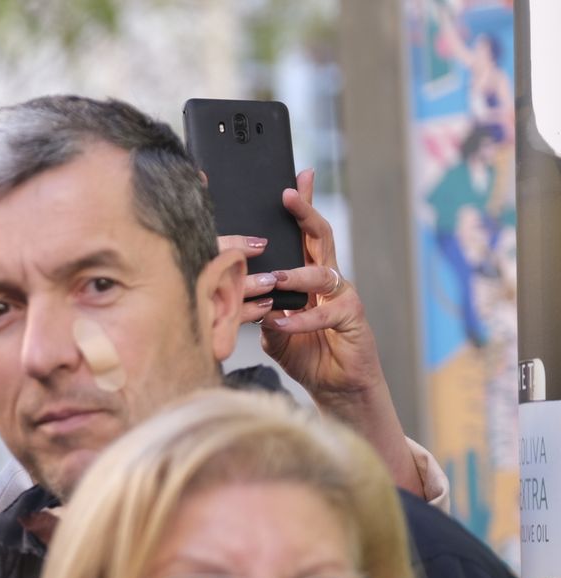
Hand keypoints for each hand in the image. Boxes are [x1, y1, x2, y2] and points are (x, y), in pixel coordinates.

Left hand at [219, 169, 424, 496]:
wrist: (336, 388)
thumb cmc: (305, 354)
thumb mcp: (273, 330)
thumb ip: (260, 310)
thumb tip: (236, 296)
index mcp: (309, 277)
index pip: (304, 234)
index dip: (302, 206)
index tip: (292, 178)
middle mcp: (329, 280)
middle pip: (320, 236)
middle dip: (305, 212)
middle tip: (288, 193)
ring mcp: (343, 297)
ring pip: (324, 271)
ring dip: (296, 275)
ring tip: (275, 280)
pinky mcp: (353, 319)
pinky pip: (327, 311)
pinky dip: (302, 318)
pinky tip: (282, 324)